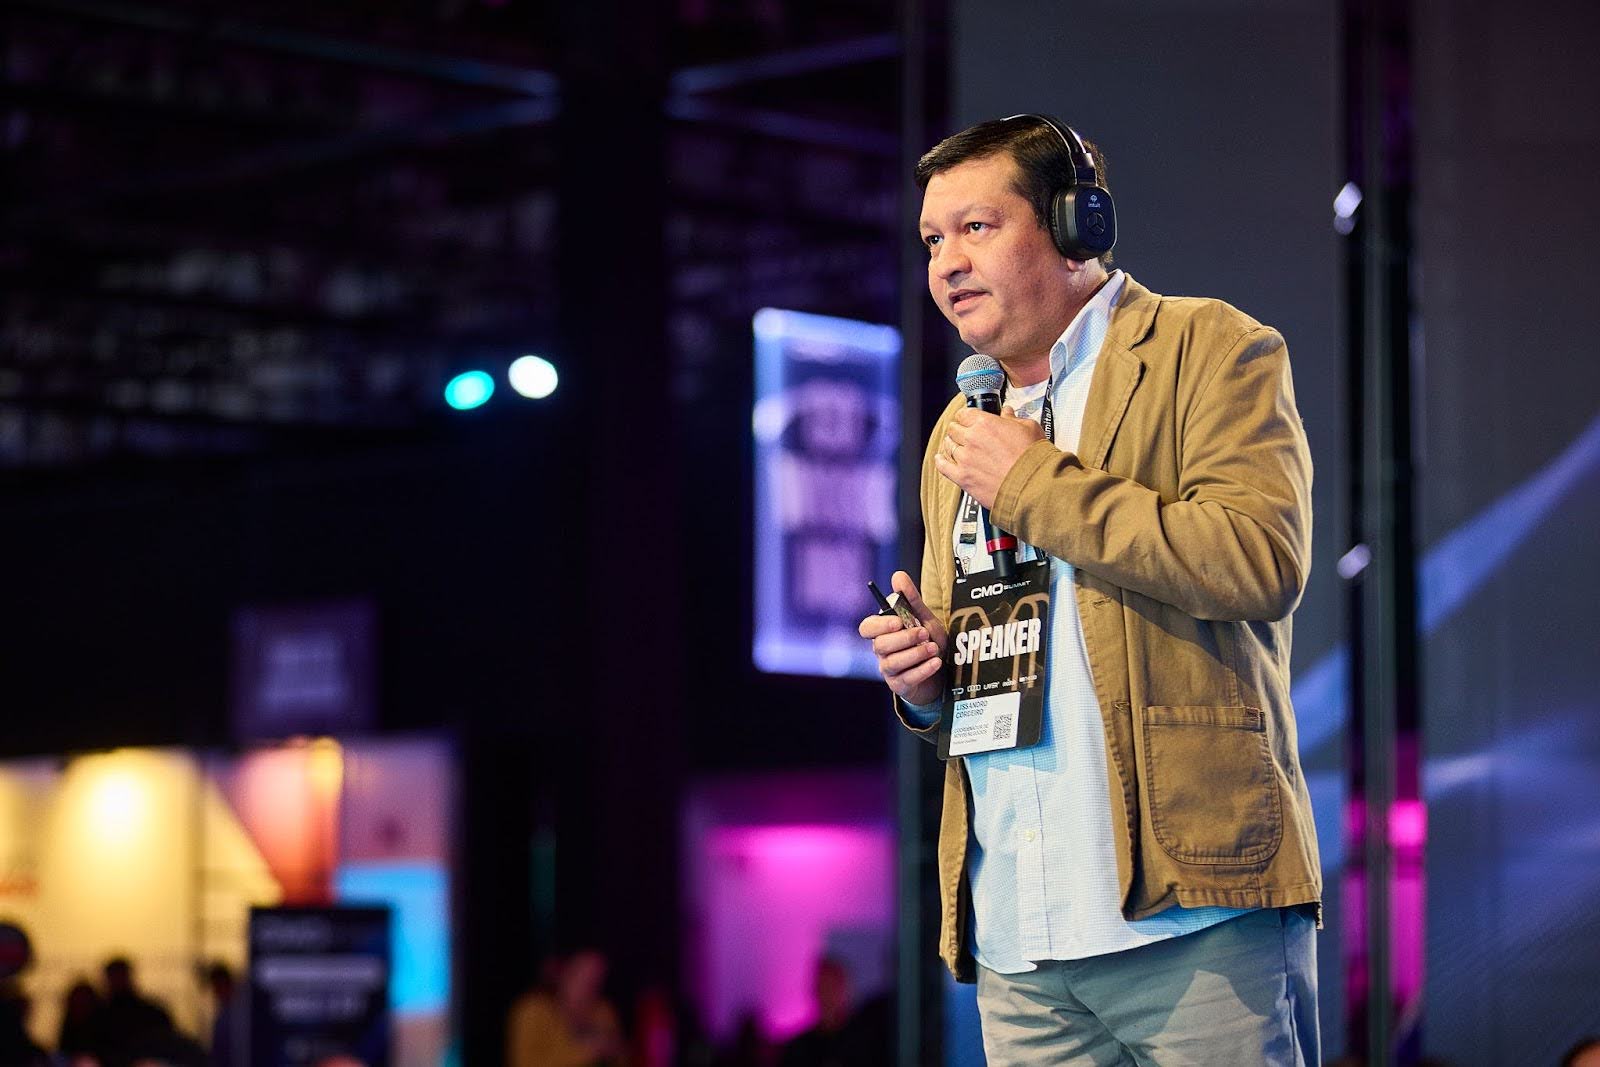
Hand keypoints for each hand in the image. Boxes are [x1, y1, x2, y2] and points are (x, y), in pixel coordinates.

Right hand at [857, 570, 947, 705]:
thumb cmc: (927, 642)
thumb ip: (911, 598)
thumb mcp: (924, 618)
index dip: (879, 626)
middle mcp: (882, 651)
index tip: (898, 622)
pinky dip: (922, 669)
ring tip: (933, 648)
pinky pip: (906, 678)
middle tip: (924, 633)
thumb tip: (898, 576)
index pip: (867, 628)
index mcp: (883, 632)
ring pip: (893, 662)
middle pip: (880, 645)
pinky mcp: (899, 685)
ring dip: (915, 654)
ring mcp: (889, 669)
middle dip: (904, 638)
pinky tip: (935, 662)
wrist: (941, 671)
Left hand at [933, 405, 1045, 509]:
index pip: (964, 413)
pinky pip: (943, 467)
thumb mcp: (1029, 428)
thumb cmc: (1033, 459)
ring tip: (957, 446)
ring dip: (952, 444)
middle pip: (954, 429)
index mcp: (985, 423)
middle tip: (964, 433)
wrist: (1033, 486)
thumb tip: (1007, 413)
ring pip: (948, 446)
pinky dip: (941, 461)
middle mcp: (971, 439)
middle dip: (959, 429)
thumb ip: (1014, 419)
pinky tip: (942, 459)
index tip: (968, 418)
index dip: (966, 415)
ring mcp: (965, 459)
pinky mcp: (963, 478)